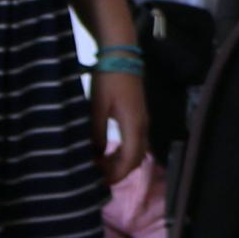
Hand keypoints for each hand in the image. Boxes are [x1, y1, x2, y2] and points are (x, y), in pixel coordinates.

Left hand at [93, 69, 150, 183]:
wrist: (121, 56)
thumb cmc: (108, 80)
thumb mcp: (97, 107)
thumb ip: (97, 133)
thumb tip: (96, 155)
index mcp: (134, 125)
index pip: (130, 159)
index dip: (117, 174)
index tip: (99, 181)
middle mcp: (143, 126)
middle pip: (137, 159)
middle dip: (119, 171)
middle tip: (97, 175)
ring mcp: (143, 121)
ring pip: (137, 151)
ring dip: (121, 162)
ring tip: (100, 165)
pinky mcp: (138, 116)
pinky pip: (135, 142)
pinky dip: (123, 152)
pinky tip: (107, 152)